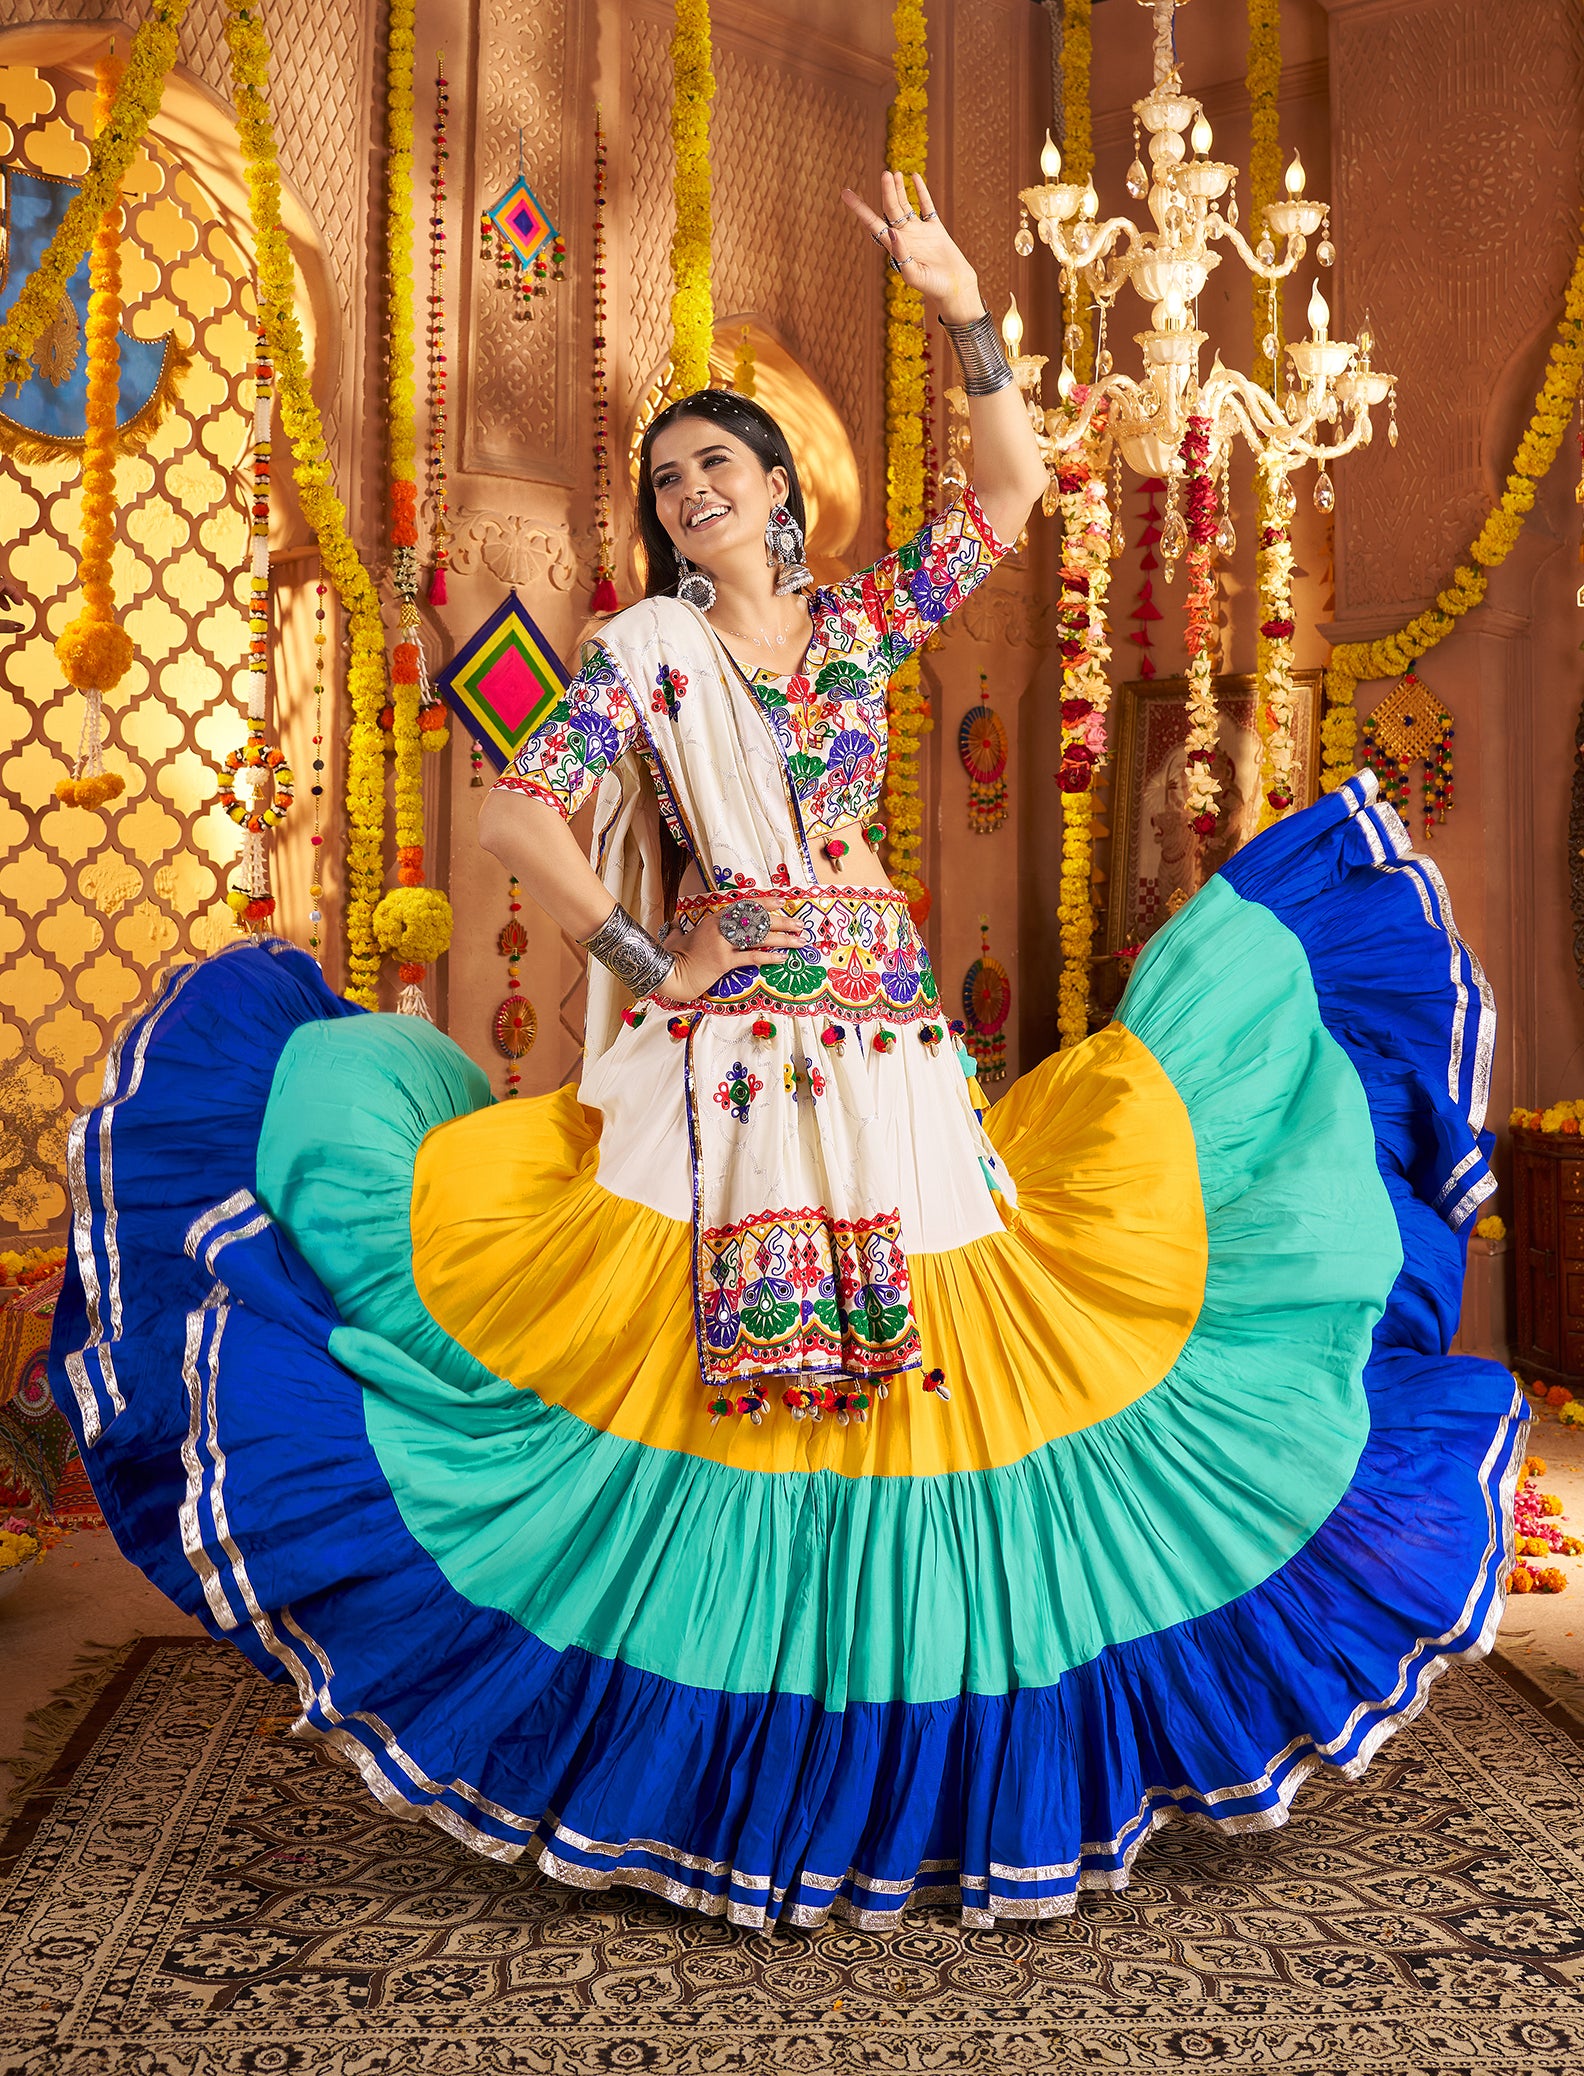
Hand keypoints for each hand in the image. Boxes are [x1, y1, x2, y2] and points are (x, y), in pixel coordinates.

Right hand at [653, 903, 806, 1003]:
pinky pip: (751, 957)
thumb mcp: (676, 937)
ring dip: (783, 938)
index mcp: (713, 919)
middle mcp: (720, 928)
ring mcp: (722, 944)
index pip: (744, 906)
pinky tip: (783, 958)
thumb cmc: (672, 956)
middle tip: (800, 924)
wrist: (669, 973)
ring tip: (800, 941)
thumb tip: (674, 923)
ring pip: (758, 937)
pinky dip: (769, 957)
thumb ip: (679, 928)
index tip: (782, 901)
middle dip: (782, 921)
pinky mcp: (723, 962)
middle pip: (757, 921)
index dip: (764, 902)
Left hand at [841, 170, 982, 322]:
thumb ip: (901, 255)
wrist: (954, 289)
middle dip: (887, 192)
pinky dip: (921, 191)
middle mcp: (904, 237)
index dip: (860, 209)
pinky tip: (914, 176)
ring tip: (892, 173)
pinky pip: (926, 206)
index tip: (846, 193)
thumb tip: (892, 232)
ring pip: (905, 205)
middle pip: (891, 209)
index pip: (873, 224)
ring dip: (898, 190)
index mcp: (894, 247)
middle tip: (885, 174)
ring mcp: (919, 231)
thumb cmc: (932, 287)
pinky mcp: (934, 229)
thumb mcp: (914, 274)